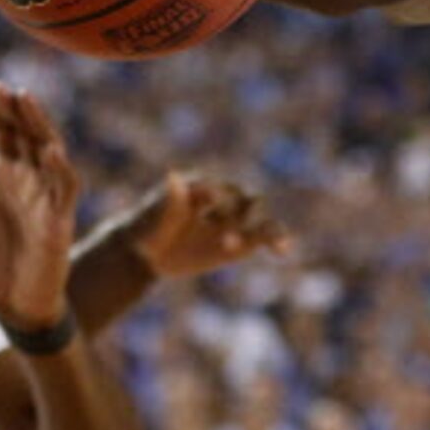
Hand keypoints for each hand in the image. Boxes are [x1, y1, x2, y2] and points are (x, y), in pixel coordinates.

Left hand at [0, 84, 81, 335]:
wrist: (9, 305)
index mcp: (6, 177)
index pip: (5, 134)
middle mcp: (29, 181)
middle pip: (30, 133)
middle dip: (19, 110)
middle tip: (5, 88)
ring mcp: (47, 198)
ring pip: (52, 150)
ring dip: (41, 126)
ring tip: (27, 102)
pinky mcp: (59, 221)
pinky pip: (66, 188)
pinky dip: (61, 168)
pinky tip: (49, 151)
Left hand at [132, 171, 291, 279]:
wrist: (147, 253)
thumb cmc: (145, 229)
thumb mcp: (152, 217)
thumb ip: (168, 201)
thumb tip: (174, 177)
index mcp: (202, 186)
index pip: (219, 189)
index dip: (218, 199)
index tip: (208, 210)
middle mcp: (223, 200)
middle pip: (244, 201)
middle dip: (240, 218)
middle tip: (226, 240)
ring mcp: (234, 221)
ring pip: (260, 219)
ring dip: (267, 230)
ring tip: (275, 242)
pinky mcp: (242, 242)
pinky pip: (264, 238)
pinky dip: (276, 241)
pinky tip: (284, 250)